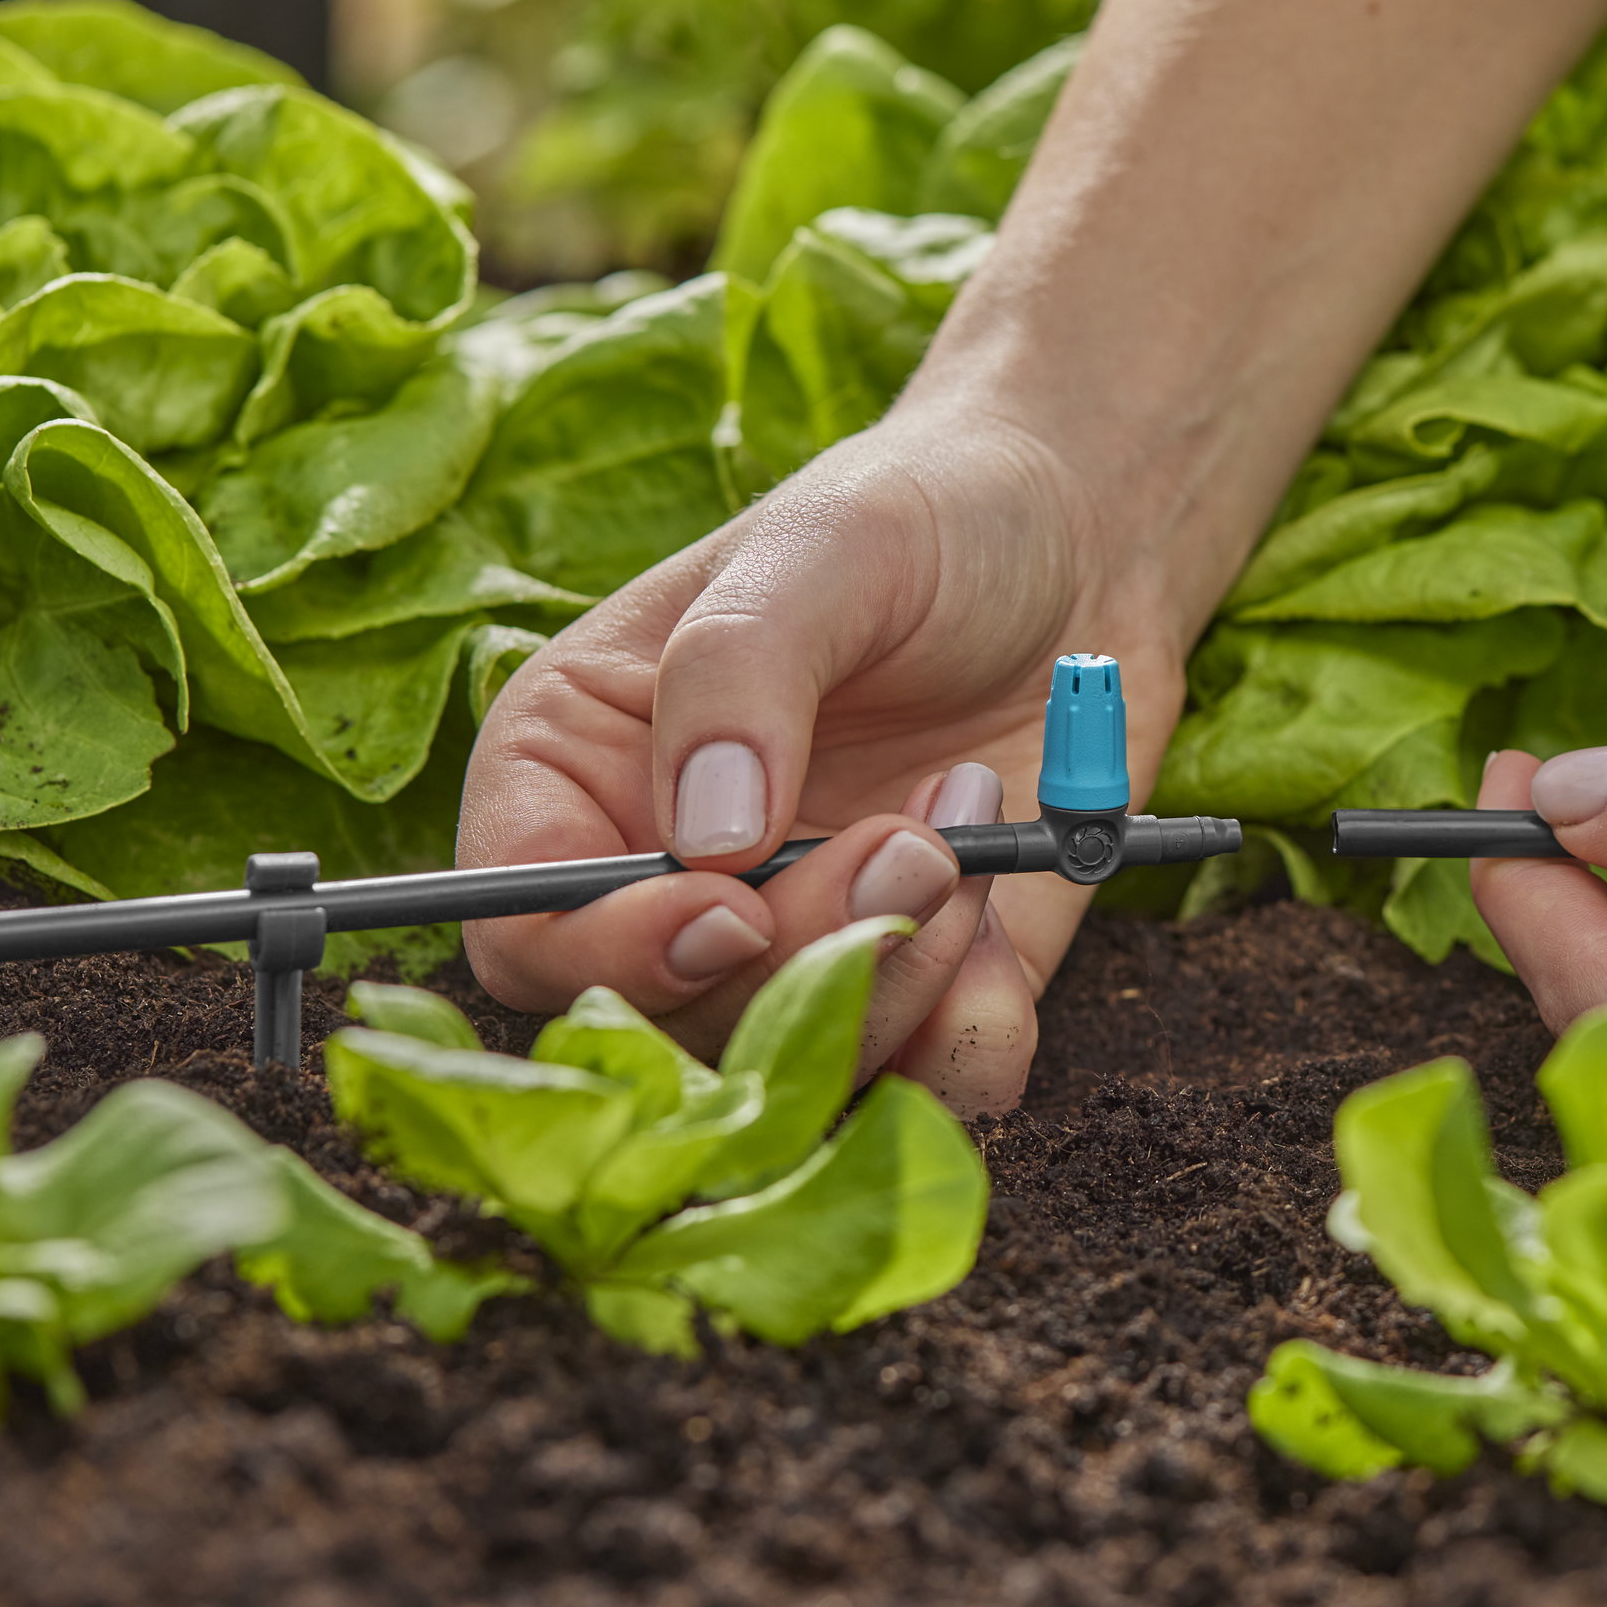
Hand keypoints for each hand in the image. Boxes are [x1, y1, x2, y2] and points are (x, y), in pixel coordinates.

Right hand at [457, 402, 1188, 1111]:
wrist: (1083, 542)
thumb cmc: (923, 518)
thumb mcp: (824, 547)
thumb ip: (738, 675)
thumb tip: (704, 842)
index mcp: (578, 772)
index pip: (523, 928)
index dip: (614, 951)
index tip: (731, 910)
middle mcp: (667, 886)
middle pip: (666, 1025)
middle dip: (798, 964)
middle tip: (913, 844)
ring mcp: (793, 951)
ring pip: (793, 1071)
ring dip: (895, 987)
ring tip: (969, 835)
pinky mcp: (915, 990)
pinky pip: (926, 1087)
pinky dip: (973, 1032)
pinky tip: (1005, 911)